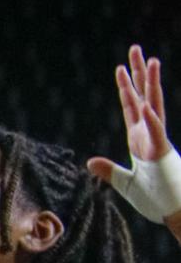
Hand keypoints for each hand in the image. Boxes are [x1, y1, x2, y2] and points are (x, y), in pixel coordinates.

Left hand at [87, 45, 180, 222]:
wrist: (173, 213)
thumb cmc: (154, 199)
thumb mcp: (124, 183)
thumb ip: (108, 171)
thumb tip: (89, 162)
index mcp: (140, 139)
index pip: (132, 106)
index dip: (126, 87)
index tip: (121, 68)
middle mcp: (150, 134)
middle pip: (144, 97)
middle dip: (139, 74)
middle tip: (135, 48)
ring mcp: (158, 141)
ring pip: (153, 106)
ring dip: (151, 84)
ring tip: (150, 60)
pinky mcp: (162, 154)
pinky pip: (156, 133)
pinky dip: (150, 119)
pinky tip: (145, 104)